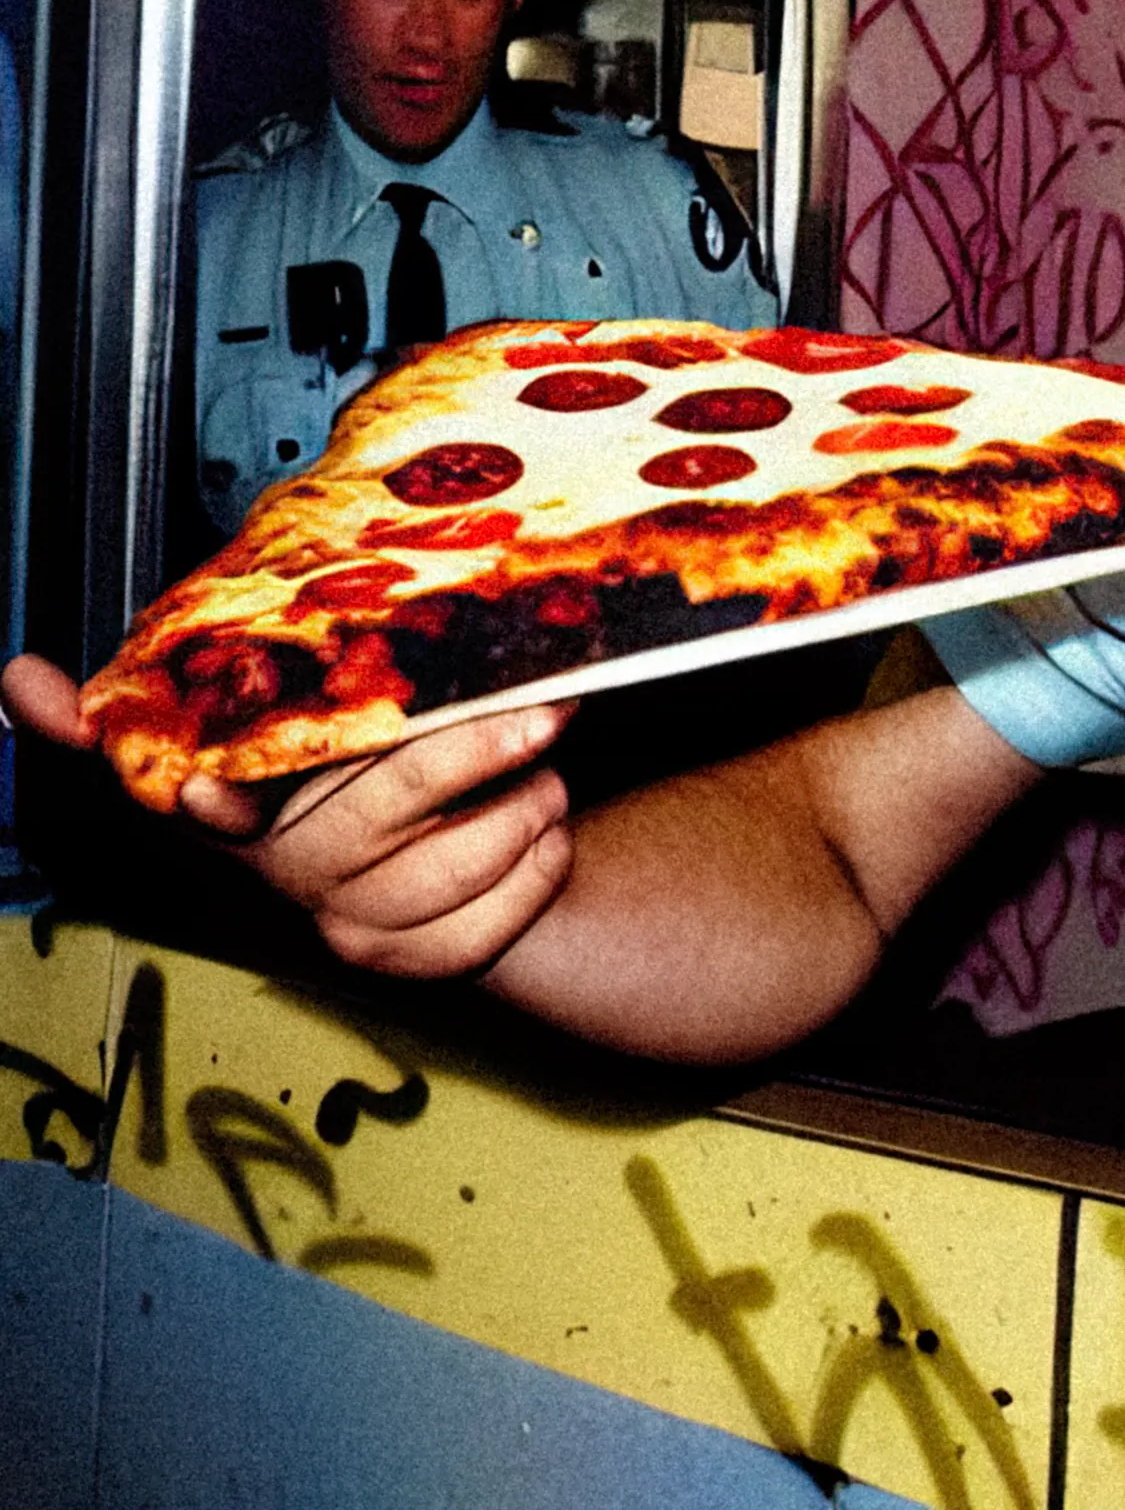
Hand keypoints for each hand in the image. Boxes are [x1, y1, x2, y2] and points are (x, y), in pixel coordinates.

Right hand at [1, 652, 576, 975]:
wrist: (426, 842)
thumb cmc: (342, 760)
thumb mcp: (274, 701)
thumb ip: (162, 694)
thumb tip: (10, 680)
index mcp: (237, 804)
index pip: (200, 801)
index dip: (201, 796)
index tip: (198, 787)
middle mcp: (281, 870)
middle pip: (376, 814)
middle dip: (472, 755)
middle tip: (547, 709)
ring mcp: (345, 925)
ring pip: (451, 869)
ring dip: (523, 810)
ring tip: (549, 766)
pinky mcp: (410, 965)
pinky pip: (490, 928)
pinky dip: (540, 870)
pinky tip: (549, 830)